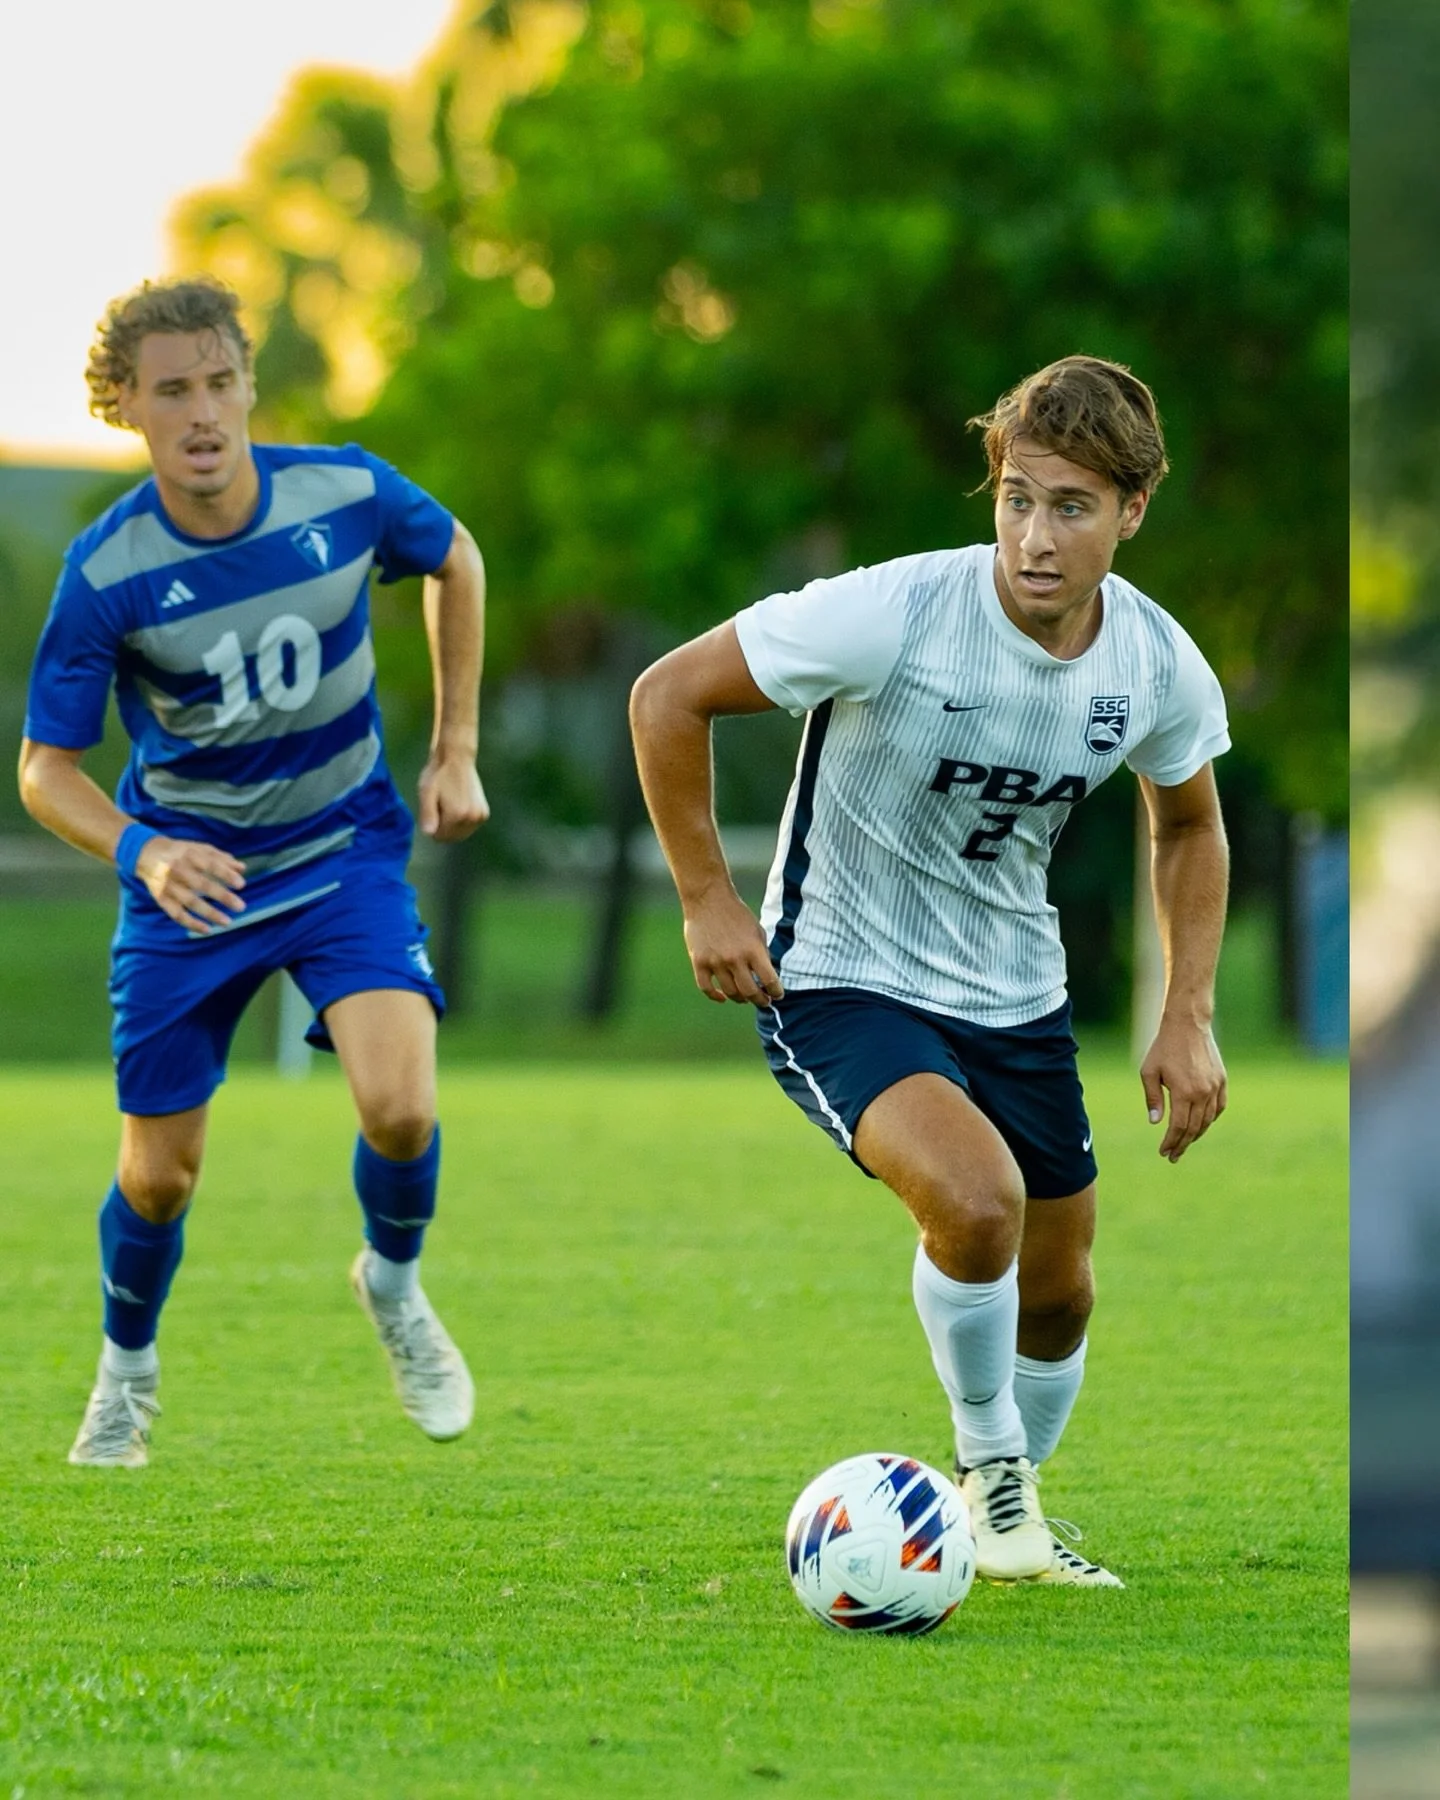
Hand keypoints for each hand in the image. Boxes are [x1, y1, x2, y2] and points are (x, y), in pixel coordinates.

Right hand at [135, 836, 245, 934]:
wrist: (147, 854)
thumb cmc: (181, 852)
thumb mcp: (200, 848)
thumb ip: (221, 858)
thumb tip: (242, 868)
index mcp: (189, 854)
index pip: (210, 865)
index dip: (226, 875)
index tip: (241, 885)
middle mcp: (177, 869)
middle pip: (201, 884)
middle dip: (222, 896)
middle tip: (241, 906)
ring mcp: (168, 885)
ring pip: (190, 902)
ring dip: (210, 913)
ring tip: (227, 922)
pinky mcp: (161, 898)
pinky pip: (176, 914)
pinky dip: (191, 924)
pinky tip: (207, 930)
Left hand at [418, 751, 489, 842]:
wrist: (457, 759)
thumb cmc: (438, 775)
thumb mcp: (426, 793)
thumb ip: (427, 814)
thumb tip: (428, 833)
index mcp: (456, 815)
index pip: (439, 836)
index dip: (431, 825)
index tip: (431, 808)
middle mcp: (471, 818)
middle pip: (451, 837)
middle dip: (442, 827)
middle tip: (440, 805)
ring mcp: (480, 816)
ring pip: (460, 834)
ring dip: (452, 825)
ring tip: (449, 804)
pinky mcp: (484, 813)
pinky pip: (468, 827)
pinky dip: (461, 821)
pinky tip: (457, 805)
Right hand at [683, 888, 784, 1005]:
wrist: (709, 898)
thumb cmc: (736, 913)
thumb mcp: (757, 931)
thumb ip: (762, 954)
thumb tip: (768, 977)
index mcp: (753, 950)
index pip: (770, 981)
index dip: (776, 992)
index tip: (778, 995)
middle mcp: (735, 958)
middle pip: (750, 992)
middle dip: (760, 1000)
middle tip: (764, 1001)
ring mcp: (716, 962)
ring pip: (730, 992)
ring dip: (740, 998)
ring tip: (745, 997)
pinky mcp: (699, 962)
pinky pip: (707, 988)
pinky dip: (716, 996)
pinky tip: (723, 996)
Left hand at [1139, 1015, 1226, 1162]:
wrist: (1187, 1025)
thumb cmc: (1163, 1048)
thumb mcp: (1149, 1072)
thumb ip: (1153, 1098)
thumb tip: (1155, 1122)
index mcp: (1183, 1092)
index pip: (1178, 1127)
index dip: (1171, 1142)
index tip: (1164, 1152)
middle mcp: (1202, 1093)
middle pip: (1194, 1128)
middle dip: (1182, 1144)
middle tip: (1173, 1156)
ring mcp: (1215, 1087)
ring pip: (1208, 1120)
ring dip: (1197, 1135)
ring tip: (1185, 1143)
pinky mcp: (1222, 1081)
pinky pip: (1219, 1107)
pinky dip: (1211, 1119)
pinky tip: (1201, 1125)